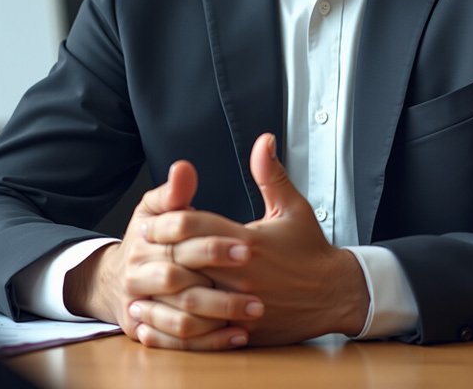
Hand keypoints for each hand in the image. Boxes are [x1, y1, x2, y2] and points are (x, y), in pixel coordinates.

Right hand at [63, 160, 262, 349]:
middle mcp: (138, 270)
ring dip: (217, 315)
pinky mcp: (145, 329)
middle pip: (176, 278)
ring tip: (254, 311)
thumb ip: (174, 191)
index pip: (178, 236)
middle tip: (257, 287)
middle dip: (217, 280)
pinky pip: (176, 340)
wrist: (115, 279)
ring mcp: (139, 303)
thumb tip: (184, 167)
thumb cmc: (149, 239)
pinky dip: (208, 341)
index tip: (246, 247)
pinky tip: (238, 334)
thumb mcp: (156, 208)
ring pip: (178, 315)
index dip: (212, 241)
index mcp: (145, 233)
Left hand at [143, 134, 369, 345]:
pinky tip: (160, 320)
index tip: (150, 221)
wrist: (335, 294)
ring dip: (162, 294)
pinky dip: (179, 326)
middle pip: (183, 260)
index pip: (194, 225)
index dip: (166, 221)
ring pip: (188, 300)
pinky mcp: (243, 329)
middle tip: (137, 249)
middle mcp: (241, 274)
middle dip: (158, 254)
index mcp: (248, 241)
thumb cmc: (311, 251)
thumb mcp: (293, 207)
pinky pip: (202, 331)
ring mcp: (241, 305)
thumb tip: (263, 140)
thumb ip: (270, 174)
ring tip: (139, 286)